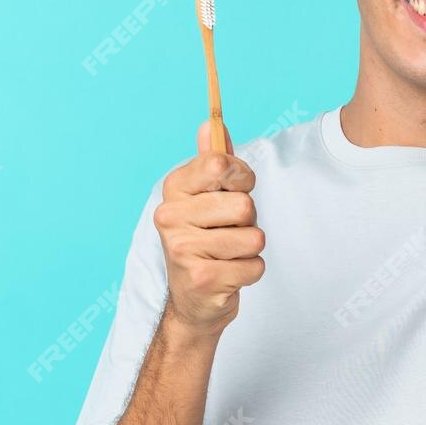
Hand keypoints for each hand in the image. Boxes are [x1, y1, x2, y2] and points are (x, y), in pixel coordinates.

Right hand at [154, 118, 264, 334]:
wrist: (192, 301)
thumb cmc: (206, 240)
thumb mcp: (207, 198)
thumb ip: (213, 161)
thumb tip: (211, 123)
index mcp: (173, 189)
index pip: (220, 164)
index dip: (241, 177)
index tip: (234, 189)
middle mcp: (170, 216)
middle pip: (244, 205)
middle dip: (248, 220)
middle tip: (227, 232)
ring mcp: (183, 249)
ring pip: (254, 236)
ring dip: (250, 249)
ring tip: (227, 254)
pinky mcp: (202, 278)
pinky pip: (255, 266)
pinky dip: (250, 272)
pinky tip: (228, 275)